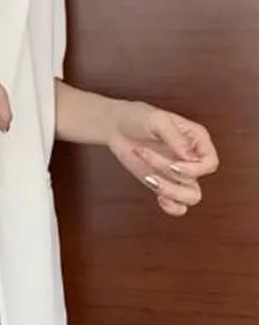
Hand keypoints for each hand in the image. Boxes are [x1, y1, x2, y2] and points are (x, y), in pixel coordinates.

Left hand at [107, 101, 218, 215]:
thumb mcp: (156, 120)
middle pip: (197, 181)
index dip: (194, 169)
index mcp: (196, 139)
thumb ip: (174, 137)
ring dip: (170, 192)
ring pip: (190, 196)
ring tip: (150, 179)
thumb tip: (189, 158)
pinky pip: (178, 205)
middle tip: (151, 164)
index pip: (209, 163)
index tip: (173, 164)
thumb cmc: (137, 116)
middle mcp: (190, 158)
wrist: (115, 125)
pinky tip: (159, 198)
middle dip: (174, 177)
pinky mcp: (163, 182)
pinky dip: (172, 207)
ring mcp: (177, 173)